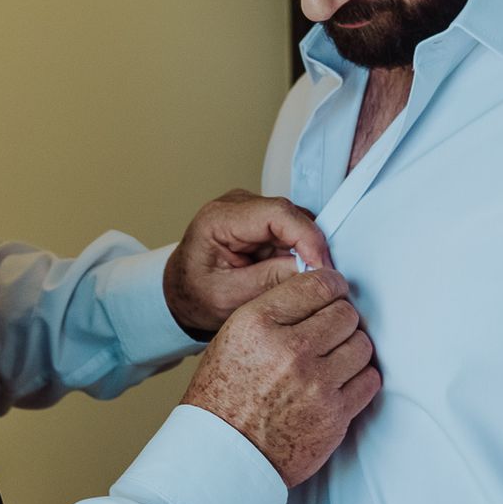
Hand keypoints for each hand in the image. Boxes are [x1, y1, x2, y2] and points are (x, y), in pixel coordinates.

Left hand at [164, 190, 331, 334]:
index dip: (306, 237)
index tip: (322, 266)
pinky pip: (292, 232)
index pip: (276, 213)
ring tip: (307, 281)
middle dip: (311, 247)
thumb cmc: (196, 294)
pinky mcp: (262, 222)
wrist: (181, 292)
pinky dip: (300, 253)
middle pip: (291, 215)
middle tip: (322, 280)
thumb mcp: (229, 297)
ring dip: (306, 251)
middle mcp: (237, 205)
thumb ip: (269, 282)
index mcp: (220, 219)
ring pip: (296, 223)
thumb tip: (312, 271)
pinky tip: (299, 274)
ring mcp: (251, 210)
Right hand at [182, 269, 380, 487]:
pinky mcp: (334, 415)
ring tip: (333, 359)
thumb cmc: (225, 394)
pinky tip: (340, 382)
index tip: (334, 292)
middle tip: (330, 332)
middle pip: (346, 314)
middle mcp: (289, 349)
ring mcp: (316, 384)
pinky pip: (369, 380)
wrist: (222, 454)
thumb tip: (318, 289)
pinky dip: (359, 378)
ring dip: (352, 349)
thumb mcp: (234, 336)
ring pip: (362, 345)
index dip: (332, 286)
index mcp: (259, 323)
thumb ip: (276, 310)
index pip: (318, 284)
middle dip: (341, 319)